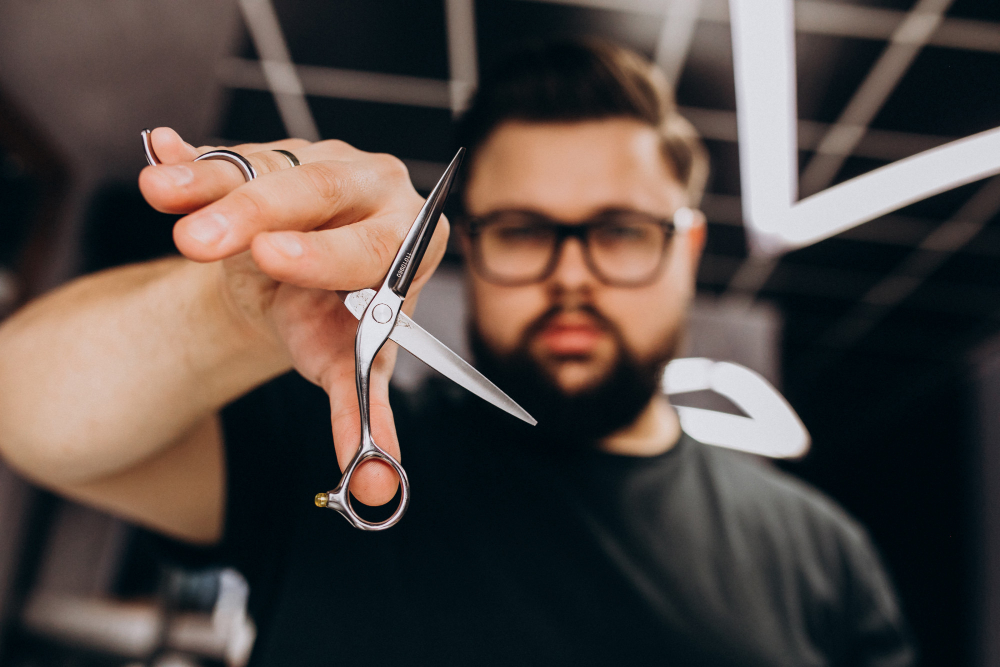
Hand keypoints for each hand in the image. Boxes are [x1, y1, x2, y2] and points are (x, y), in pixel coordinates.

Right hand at [139, 128, 448, 506]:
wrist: (296, 290)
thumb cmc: (328, 324)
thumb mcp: (345, 363)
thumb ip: (359, 413)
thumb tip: (375, 488)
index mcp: (412, 240)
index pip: (376, 246)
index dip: (325, 254)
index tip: (273, 259)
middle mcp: (376, 187)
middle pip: (318, 190)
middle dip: (252, 214)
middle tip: (198, 243)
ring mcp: (321, 159)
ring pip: (266, 164)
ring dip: (208, 184)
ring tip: (159, 195)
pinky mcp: (270, 152)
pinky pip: (228, 153)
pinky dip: (189, 161)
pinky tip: (160, 153)